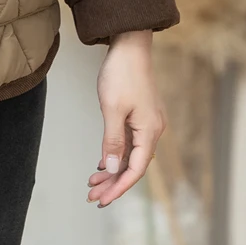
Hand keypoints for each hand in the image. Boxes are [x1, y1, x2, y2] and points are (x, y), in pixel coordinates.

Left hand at [86, 30, 165, 207]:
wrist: (130, 44)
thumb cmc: (122, 73)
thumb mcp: (112, 108)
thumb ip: (113, 140)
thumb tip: (112, 168)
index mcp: (149, 132)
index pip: (135, 169)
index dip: (118, 187)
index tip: (102, 200)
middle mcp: (152, 130)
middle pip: (133, 165)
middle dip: (112, 182)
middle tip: (92, 196)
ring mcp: (147, 122)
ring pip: (130, 154)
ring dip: (112, 169)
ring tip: (93, 183)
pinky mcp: (140, 114)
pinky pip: (129, 142)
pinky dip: (115, 153)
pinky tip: (103, 162)